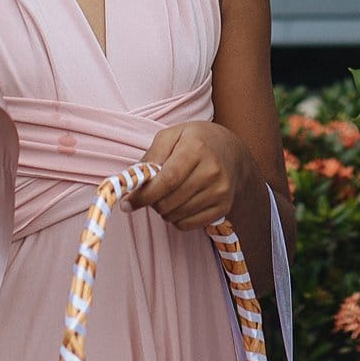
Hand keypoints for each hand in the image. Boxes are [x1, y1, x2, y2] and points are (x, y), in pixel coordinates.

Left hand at [131, 120, 247, 229]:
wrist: (232, 151)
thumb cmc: (196, 141)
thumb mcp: (171, 135)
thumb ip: (151, 156)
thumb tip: (133, 182)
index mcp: (196, 149)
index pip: (166, 180)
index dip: (144, 195)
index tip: (127, 203)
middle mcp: (212, 171)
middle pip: (168, 202)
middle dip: (151, 202)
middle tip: (152, 192)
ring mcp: (220, 191)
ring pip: (176, 216)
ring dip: (164, 210)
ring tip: (169, 194)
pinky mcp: (224, 207)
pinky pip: (187, 225)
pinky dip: (176, 219)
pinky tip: (180, 203)